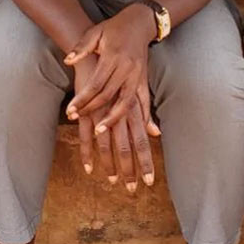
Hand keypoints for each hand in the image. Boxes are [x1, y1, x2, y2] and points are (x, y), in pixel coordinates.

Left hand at [64, 5, 159, 133]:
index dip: (82, 99)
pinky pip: (144, 101)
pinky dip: (143, 116)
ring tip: (99, 131)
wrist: (139, 23)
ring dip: (113, 119)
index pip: (95, 84)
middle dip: (91, 110)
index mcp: (113, 56)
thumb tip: (67, 60)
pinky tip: (138, 129)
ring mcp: (137, 75)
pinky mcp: (145, 79)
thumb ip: (81, 47)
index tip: (70, 111)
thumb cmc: (114, 28)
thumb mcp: (95, 32)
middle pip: (108, 95)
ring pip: (126, 102)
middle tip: (76, 119)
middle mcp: (126, 68)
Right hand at [73, 56, 156, 191]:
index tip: (150, 180)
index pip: (142, 142)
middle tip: (132, 189)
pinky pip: (86, 137)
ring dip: (110, 165)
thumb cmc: (117, 74)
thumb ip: (145, 115)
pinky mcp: (86, 112)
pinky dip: (88, 152)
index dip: (146, 161)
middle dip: (131, 169)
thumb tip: (157, 133)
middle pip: (128, 147)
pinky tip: (89, 168)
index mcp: (133, 111)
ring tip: (113, 181)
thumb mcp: (136, 94)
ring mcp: (102, 114)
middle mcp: (120, 115)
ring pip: (108, 145)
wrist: (96, 54)